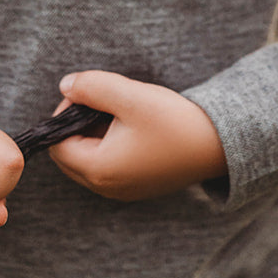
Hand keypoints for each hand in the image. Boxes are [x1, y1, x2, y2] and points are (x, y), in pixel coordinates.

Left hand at [48, 72, 226, 201]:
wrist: (220, 145)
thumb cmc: (175, 122)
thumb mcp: (130, 96)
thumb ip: (91, 87)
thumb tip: (65, 86)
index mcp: (100, 169)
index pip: (57, 145)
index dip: (64, 115)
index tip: (88, 95)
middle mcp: (107, 188)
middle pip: (68, 156)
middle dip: (76, 127)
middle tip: (101, 103)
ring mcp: (123, 191)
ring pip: (87, 161)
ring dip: (92, 135)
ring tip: (119, 112)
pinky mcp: (138, 187)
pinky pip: (107, 167)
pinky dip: (108, 146)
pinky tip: (131, 127)